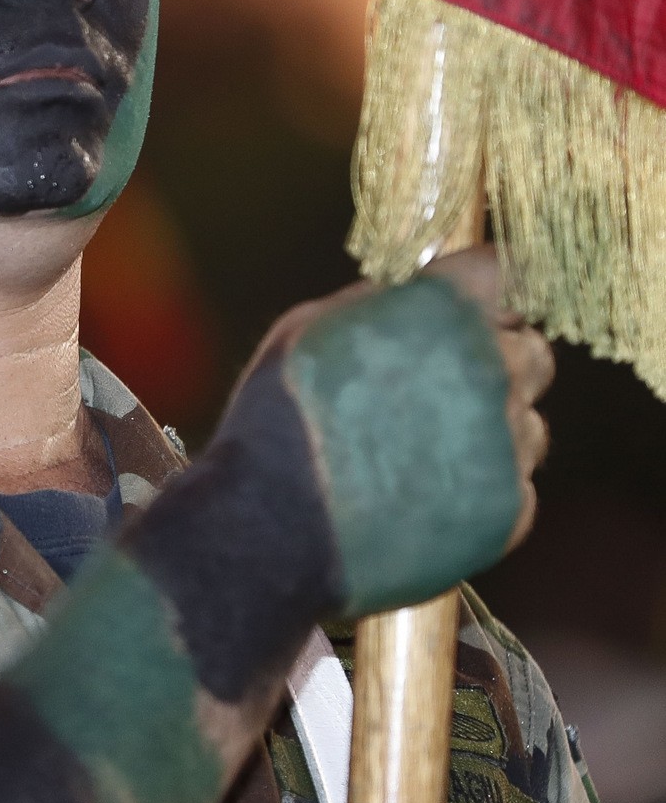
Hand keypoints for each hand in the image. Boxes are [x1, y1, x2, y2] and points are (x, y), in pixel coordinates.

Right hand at [222, 244, 551, 617]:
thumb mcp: (309, 327)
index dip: (479, 293)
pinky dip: (480, 490)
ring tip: (424, 453)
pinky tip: (424, 496)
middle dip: (495, 361)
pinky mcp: (508, 512)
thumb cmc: (277, 418)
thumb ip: (378, 303)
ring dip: (491, 431)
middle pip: (532, 351)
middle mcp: (491, 371)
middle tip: (441, 387)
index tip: (463, 309)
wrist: (270, 528)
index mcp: (444, 314)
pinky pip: (514, 488)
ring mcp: (507, 446)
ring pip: (528, 426)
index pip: (501, 274)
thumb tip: (411, 294)